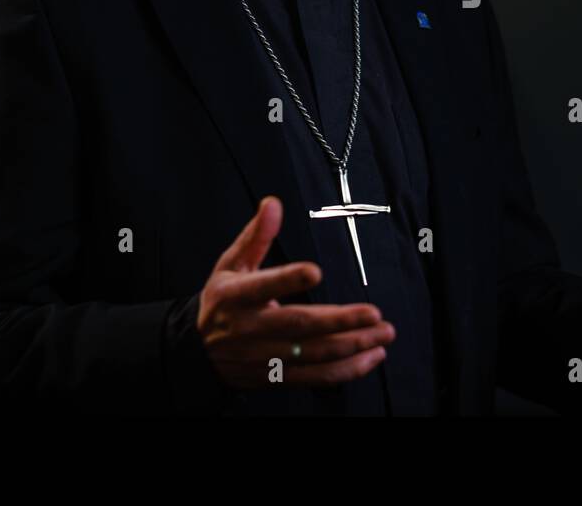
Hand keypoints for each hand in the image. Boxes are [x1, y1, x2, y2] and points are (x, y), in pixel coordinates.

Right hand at [195, 195, 395, 387]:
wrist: (198, 353)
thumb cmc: (221, 302)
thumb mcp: (230, 264)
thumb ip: (256, 236)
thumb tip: (273, 204)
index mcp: (237, 296)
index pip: (263, 285)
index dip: (288, 280)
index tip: (315, 271)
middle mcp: (252, 328)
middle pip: (299, 325)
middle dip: (340, 321)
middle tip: (373, 314)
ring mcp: (266, 356)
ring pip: (314, 354)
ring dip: (352, 346)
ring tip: (383, 333)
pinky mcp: (278, 376)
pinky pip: (316, 377)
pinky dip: (347, 370)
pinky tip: (371, 357)